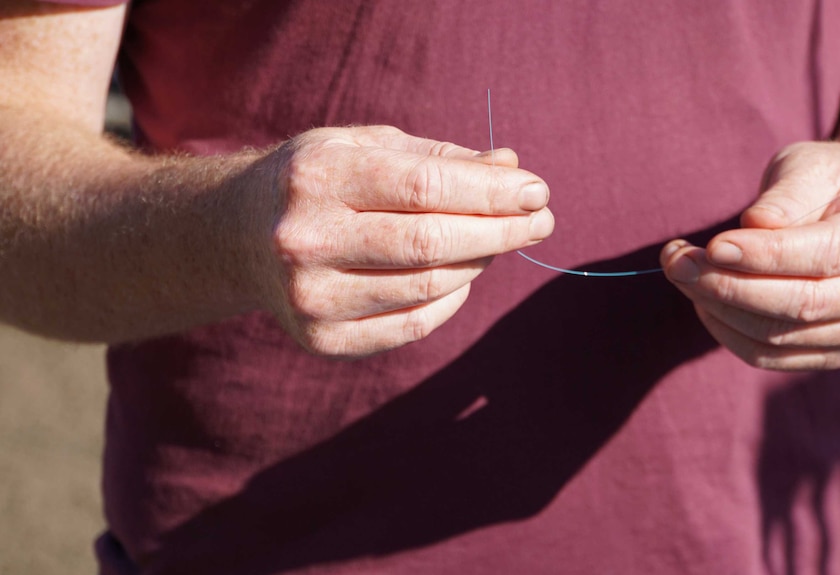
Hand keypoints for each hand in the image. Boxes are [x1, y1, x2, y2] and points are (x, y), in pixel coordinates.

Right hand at [263, 125, 552, 357]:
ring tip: (499, 241)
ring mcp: (309, 298)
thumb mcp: (366, 148)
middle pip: (430, 242)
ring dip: (480, 263)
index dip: (491, 191)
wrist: (237, 236)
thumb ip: (438, 158)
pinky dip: (452, 300)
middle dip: (501, 231)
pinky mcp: (321, 340)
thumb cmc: (317, 182)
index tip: (536, 190)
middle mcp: (304, 239)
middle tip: (542, 219)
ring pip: (428, 288)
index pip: (424, 187)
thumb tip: (512, 167)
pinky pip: (413, 326)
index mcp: (317, 177)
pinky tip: (462, 273)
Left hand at [661, 141, 839, 370]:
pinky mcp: (827, 351)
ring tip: (680, 269)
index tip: (713, 246)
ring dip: (716, 307)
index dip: (765, 255)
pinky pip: (768, 356)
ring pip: (778, 336)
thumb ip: (789, 195)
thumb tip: (758, 224)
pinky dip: (725, 331)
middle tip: (677, 261)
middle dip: (727, 285)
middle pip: (801, 304)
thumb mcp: (812, 168)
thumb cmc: (827, 183)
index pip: (825, 256)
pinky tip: (700, 298)